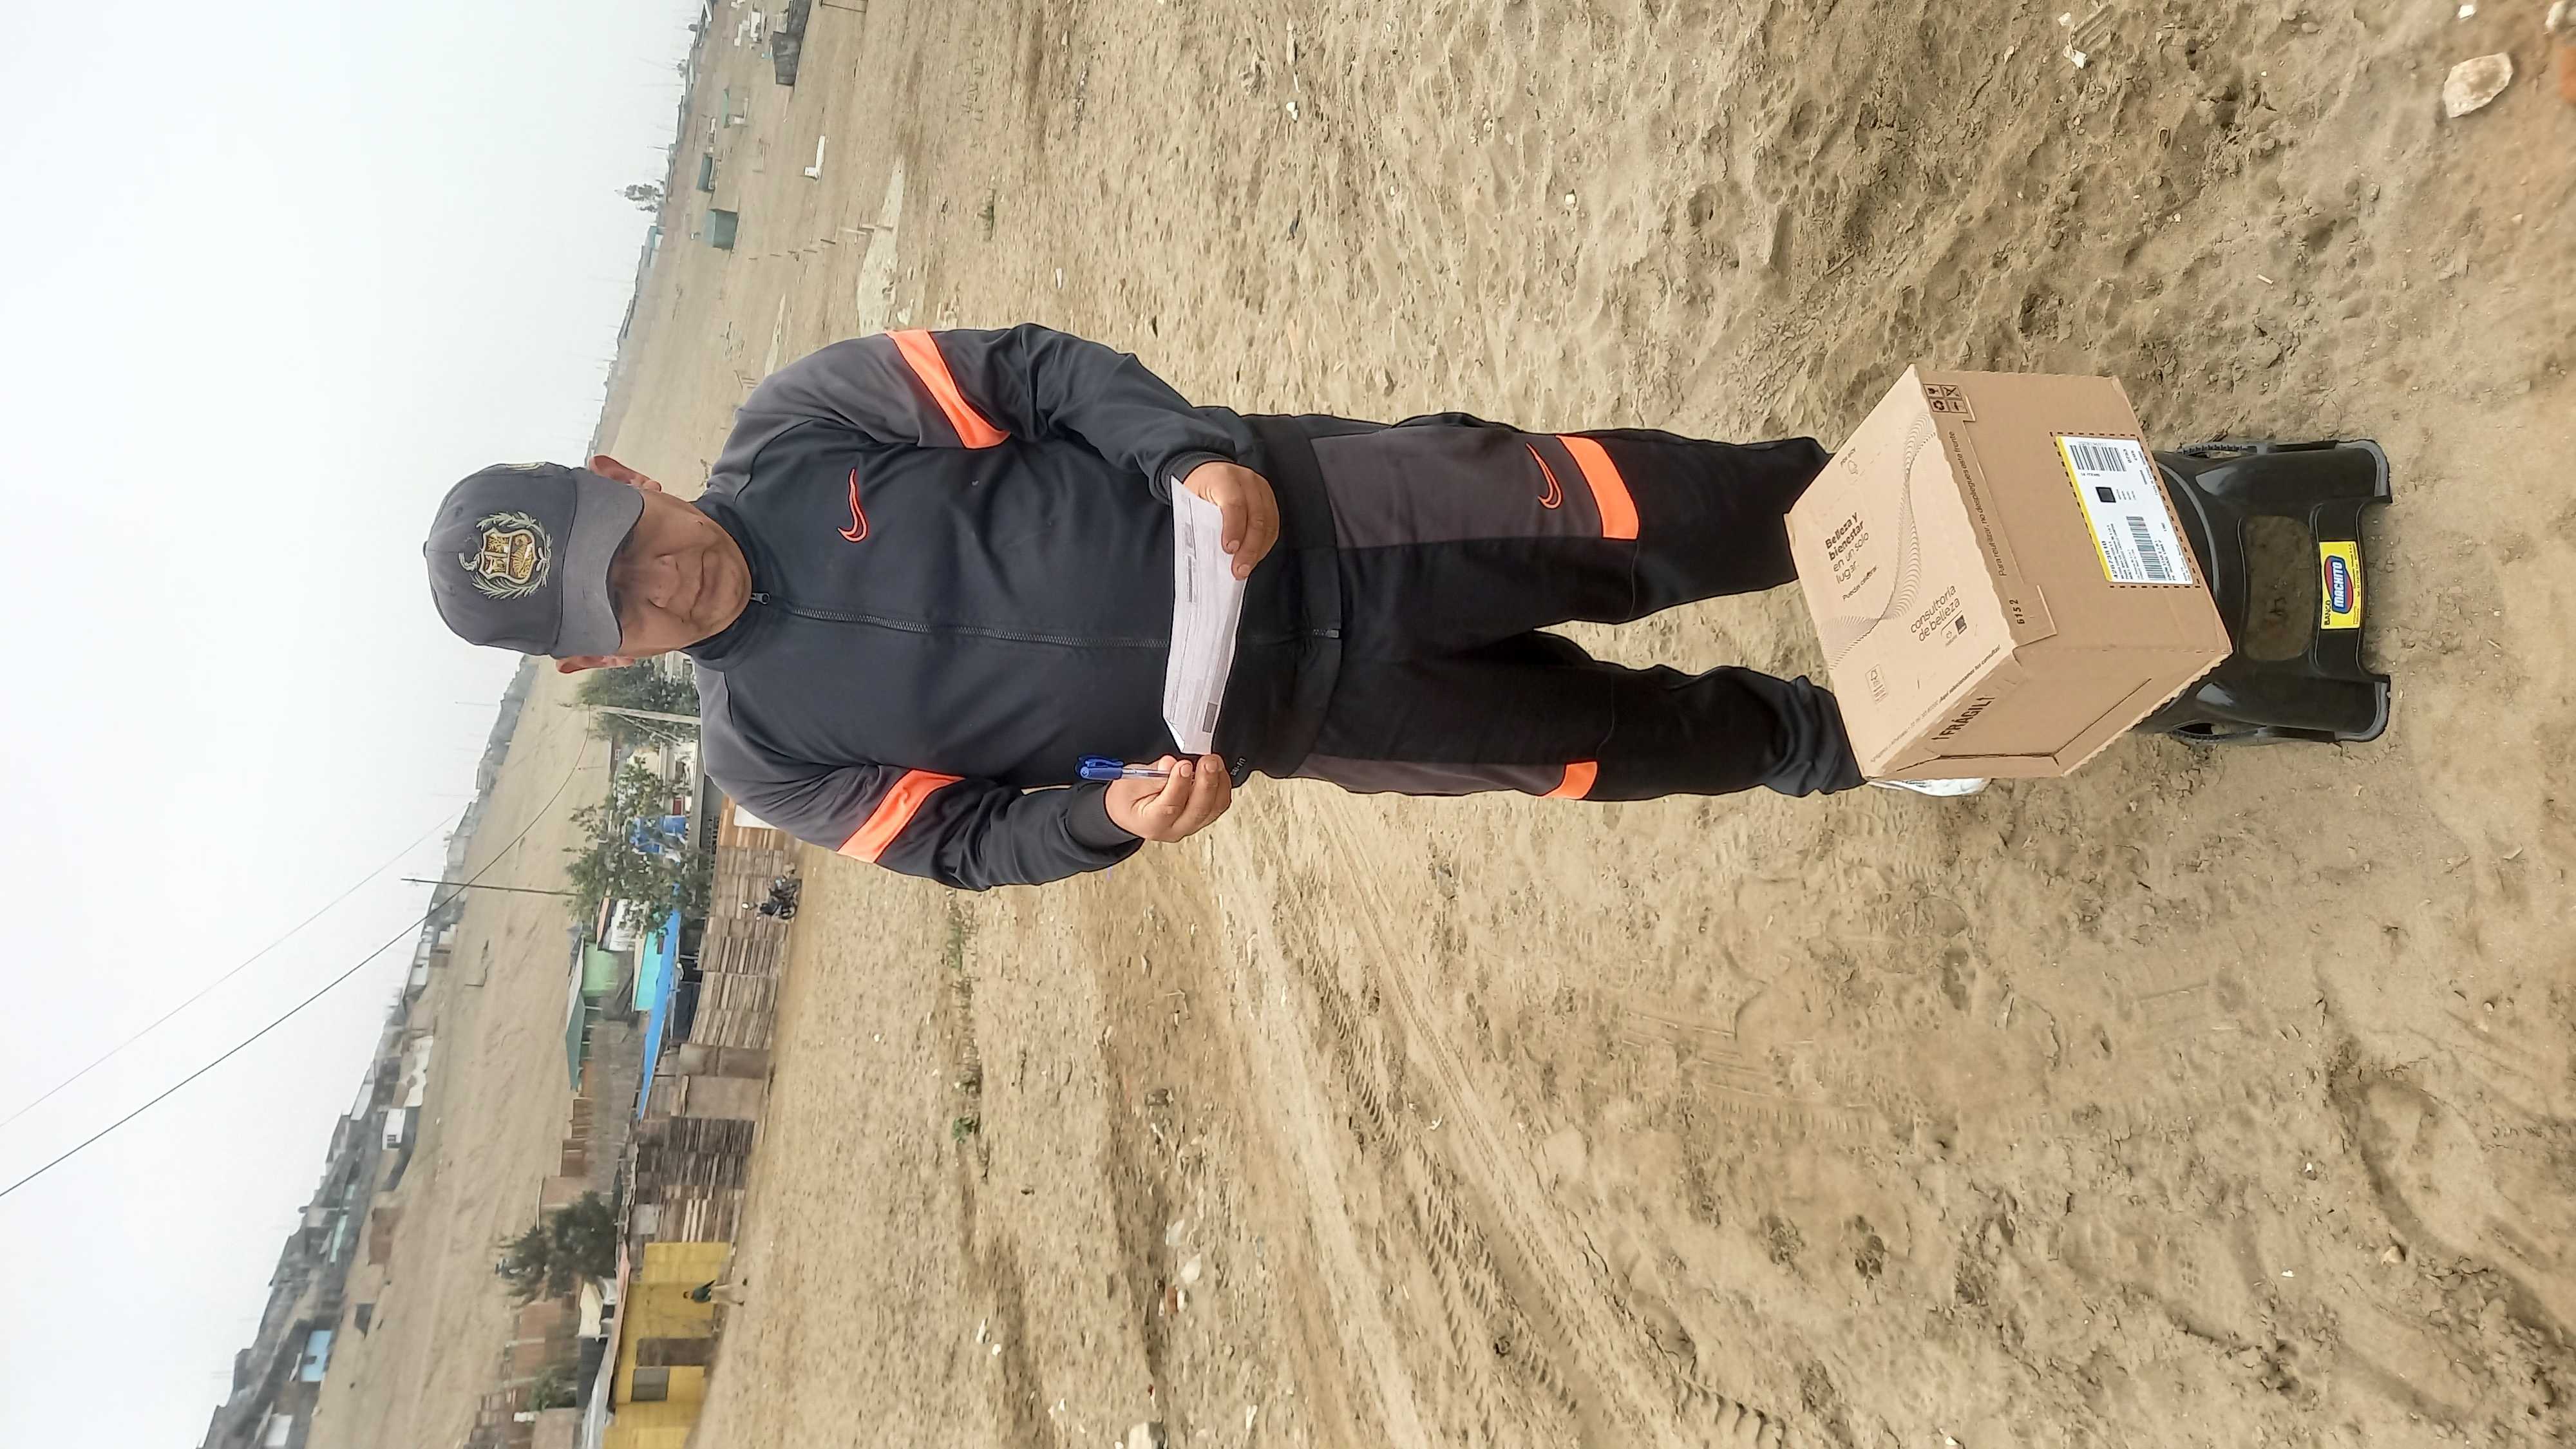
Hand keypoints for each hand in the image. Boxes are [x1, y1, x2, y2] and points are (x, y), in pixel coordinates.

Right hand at [1104, 755, 1233, 841]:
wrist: (1129, 811)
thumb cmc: (1127, 799)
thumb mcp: (1127, 783)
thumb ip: (1150, 775)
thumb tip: (1169, 765)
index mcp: (1151, 823)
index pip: (1170, 807)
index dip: (1179, 785)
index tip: (1183, 766)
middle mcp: (1174, 829)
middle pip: (1198, 810)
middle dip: (1206, 783)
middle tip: (1208, 762)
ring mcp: (1190, 825)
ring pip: (1213, 809)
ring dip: (1217, 783)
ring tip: (1213, 762)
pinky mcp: (1201, 817)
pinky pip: (1218, 805)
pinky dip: (1221, 786)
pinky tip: (1217, 771)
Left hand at [1180, 460, 1279, 578]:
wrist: (1209, 472)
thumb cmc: (1199, 488)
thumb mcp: (1192, 500)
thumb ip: (1203, 522)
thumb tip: (1213, 553)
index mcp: (1224, 477)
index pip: (1234, 504)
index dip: (1234, 529)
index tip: (1229, 549)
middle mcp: (1247, 480)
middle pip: (1256, 516)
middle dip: (1249, 548)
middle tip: (1240, 568)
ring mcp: (1261, 489)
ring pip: (1268, 523)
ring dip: (1258, 549)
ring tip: (1246, 566)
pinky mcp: (1269, 498)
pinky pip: (1273, 524)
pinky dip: (1265, 543)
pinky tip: (1255, 555)